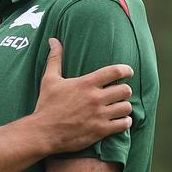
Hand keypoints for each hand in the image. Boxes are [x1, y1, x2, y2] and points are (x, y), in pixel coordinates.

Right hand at [28, 38, 133, 153]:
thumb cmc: (46, 105)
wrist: (43, 132)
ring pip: (127, 107)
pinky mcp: (101, 130)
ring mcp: (99, 115)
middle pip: (125, 90)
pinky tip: (120, 121)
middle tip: (119, 93)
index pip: (115, 71)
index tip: (128, 72)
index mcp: (86, 83)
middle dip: (124, 91)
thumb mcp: (49, 79)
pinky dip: (125, 122)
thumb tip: (53, 40)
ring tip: (119, 108)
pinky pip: (124, 124)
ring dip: (125, 107)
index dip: (126, 70)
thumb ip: (55, 58)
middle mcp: (95, 98)